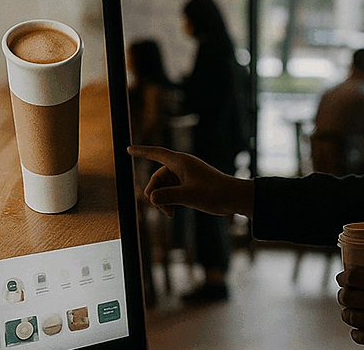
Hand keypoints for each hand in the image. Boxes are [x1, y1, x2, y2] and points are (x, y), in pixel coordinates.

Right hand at [130, 145, 253, 217]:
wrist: (234, 198)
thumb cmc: (215, 193)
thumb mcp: (188, 196)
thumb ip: (168, 196)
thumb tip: (151, 197)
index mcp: (180, 162)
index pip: (155, 153)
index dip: (141, 151)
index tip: (128, 148)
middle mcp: (181, 166)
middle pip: (157, 177)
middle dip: (155, 194)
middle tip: (163, 210)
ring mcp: (185, 176)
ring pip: (163, 186)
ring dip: (162, 200)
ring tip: (170, 214)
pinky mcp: (189, 185)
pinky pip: (171, 191)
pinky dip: (169, 201)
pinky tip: (173, 212)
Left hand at [336, 269, 363, 348]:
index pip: (355, 277)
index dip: (343, 277)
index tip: (341, 278)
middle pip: (348, 297)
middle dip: (343, 295)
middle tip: (345, 295)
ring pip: (351, 317)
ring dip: (347, 313)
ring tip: (350, 311)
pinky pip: (360, 336)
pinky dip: (356, 332)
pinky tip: (358, 329)